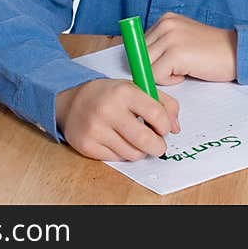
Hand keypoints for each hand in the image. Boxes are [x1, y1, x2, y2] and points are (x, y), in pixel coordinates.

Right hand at [55, 79, 179, 161]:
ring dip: (140, 151)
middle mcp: (108, 110)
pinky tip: (118, 141)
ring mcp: (95, 129)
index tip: (164, 129)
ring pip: (133, 154)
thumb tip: (175, 128)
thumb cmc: (109, 95)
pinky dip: (122, 153)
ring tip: (135, 140)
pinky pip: (117, 159)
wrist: (72, 101)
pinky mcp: (87, 145)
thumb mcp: (136, 89)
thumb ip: (162, 103)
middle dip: (158, 146)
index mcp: (124, 92)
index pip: (156, 114)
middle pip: (145, 140)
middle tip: (158, 145)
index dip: (165, 126)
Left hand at [145, 12, 237, 84]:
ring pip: (144, 66)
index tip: (158, 68)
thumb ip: (162, 46)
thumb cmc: (212, 52)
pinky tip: (186, 73)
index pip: (137, 43)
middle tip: (173, 71)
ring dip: (161, 75)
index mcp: (166, 19)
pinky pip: (156, 75)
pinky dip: (170, 81)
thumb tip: (137, 64)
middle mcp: (165, 24)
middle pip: (137, 55)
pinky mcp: (175, 53)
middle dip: (150, 68)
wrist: (238, 52)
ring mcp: (170, 37)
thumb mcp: (183, 40)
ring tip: (181, 71)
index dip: (144, 60)